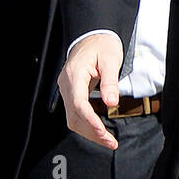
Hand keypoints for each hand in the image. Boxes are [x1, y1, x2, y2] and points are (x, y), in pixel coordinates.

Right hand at [58, 33, 121, 149]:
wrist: (92, 36)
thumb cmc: (102, 45)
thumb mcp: (111, 59)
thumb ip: (110, 81)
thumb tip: (111, 102)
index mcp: (74, 75)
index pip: (78, 103)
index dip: (90, 119)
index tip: (102, 130)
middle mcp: (66, 84)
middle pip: (74, 115)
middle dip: (92, 131)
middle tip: (110, 141)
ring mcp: (67, 90)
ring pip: (73, 118)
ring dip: (89, 131)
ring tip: (108, 140)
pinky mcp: (71, 93)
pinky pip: (76, 114)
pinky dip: (87, 125)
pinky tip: (99, 132)